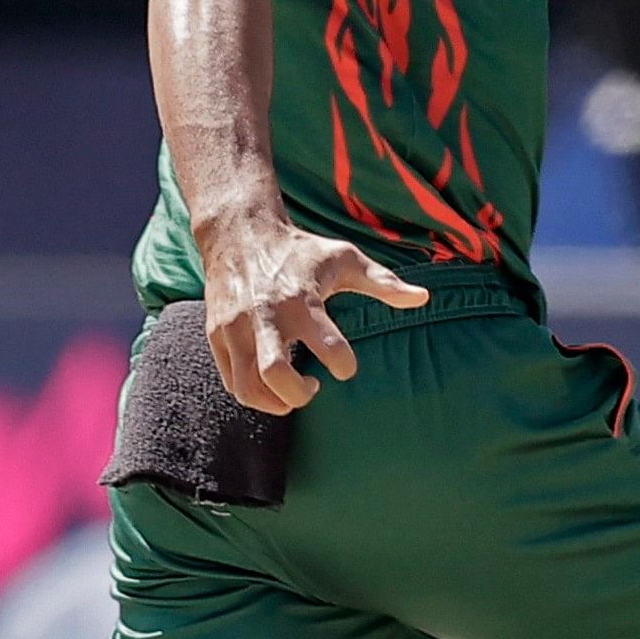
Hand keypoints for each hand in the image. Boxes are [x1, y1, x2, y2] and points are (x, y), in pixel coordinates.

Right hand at [198, 217, 428, 414]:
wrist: (239, 235)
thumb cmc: (299, 251)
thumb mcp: (343, 258)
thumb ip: (383, 281)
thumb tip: (424, 298)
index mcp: (300, 299)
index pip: (328, 346)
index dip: (344, 365)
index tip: (346, 367)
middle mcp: (264, 315)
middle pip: (276, 374)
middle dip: (300, 395)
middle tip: (314, 388)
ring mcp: (235, 328)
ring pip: (248, 387)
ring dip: (275, 402)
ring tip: (293, 394)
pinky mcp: (215, 335)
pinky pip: (231, 381)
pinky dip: (253, 395)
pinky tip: (272, 387)